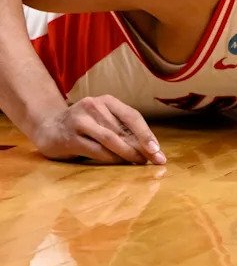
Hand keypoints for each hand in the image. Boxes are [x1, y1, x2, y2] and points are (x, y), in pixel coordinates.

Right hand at [31, 95, 165, 164]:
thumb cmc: (85, 126)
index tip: (158, 150)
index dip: (147, 134)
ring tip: (139, 162)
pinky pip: (96, 150)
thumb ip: (123, 129)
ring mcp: (80, 121)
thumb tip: (150, 148)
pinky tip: (120, 164)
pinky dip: (111, 158)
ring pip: (111, 139)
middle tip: (154, 160)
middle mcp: (94, 107)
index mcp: (107, 101)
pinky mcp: (69, 137)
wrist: (48, 127)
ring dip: (128, 153)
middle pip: (124, 129)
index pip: (133, 116)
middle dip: (141, 146)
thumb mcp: (104, 120)